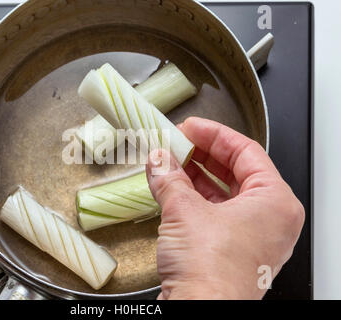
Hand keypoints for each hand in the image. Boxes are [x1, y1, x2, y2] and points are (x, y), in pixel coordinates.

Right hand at [146, 117, 304, 299]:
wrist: (200, 315)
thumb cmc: (211, 272)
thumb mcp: (184, 211)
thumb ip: (169, 177)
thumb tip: (158, 159)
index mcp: (275, 202)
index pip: (246, 152)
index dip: (214, 135)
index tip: (190, 127)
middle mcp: (269, 219)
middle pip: (236, 171)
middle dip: (203, 154)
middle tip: (177, 142)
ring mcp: (251, 236)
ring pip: (223, 193)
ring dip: (194, 176)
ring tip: (169, 161)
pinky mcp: (230, 250)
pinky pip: (214, 213)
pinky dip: (192, 198)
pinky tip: (171, 187)